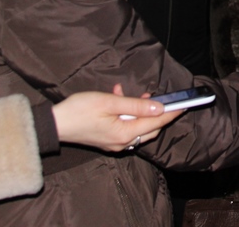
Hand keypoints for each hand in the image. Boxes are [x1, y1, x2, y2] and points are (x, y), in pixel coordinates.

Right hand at [51, 85, 182, 151]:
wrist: (53, 124)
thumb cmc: (79, 110)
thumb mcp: (109, 102)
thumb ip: (135, 105)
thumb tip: (159, 108)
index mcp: (124, 133)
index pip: (156, 123)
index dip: (171, 113)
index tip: (185, 104)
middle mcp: (122, 142)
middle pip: (150, 128)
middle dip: (158, 113)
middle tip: (163, 98)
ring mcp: (114, 143)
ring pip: (138, 128)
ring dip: (140, 111)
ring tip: (136, 95)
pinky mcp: (106, 140)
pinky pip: (125, 128)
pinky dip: (127, 114)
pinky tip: (118, 98)